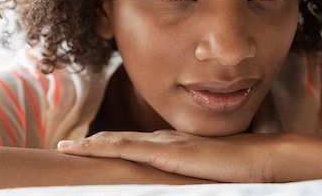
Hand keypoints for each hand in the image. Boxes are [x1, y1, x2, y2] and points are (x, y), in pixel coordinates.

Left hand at [58, 130, 278, 182]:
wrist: (256, 158)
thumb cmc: (233, 168)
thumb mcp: (200, 171)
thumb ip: (183, 173)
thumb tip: (170, 181)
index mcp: (166, 145)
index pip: (128, 143)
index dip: (105, 145)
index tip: (85, 150)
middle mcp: (159, 140)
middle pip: (116, 140)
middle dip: (90, 144)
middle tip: (65, 148)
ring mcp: (161, 144)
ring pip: (116, 141)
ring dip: (90, 145)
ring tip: (66, 148)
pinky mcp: (166, 152)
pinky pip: (126, 147)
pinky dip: (104, 147)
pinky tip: (87, 148)